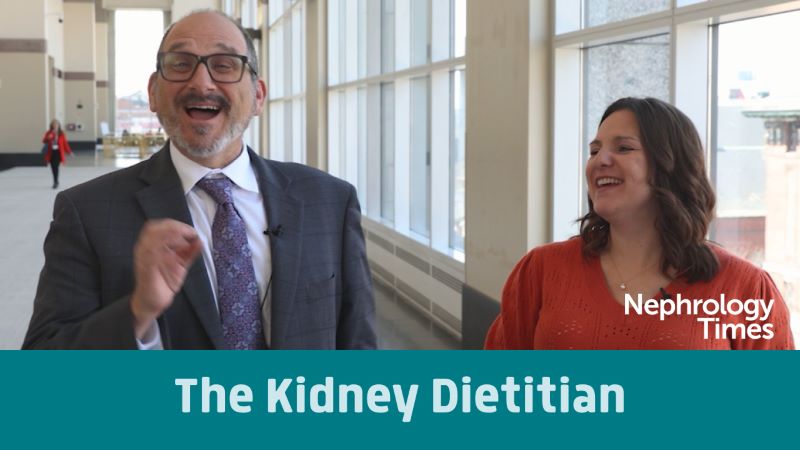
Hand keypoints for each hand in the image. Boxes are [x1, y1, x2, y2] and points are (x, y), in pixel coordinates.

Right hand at [130, 219, 202, 338]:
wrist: (153, 302)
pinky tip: (178, 249)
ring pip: (151, 238)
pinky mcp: (145, 269)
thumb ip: (189, 252)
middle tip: (190, 233)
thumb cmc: (164, 280)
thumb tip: (200, 240)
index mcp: (151, 244)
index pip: (160, 226)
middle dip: (174, 227)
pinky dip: (165, 248)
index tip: (192, 231)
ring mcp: (143, 258)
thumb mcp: (180, 264)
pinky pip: (151, 254)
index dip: (177, 224)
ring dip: (170, 235)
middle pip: (154, 228)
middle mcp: (144, 248)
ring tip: (186, 240)